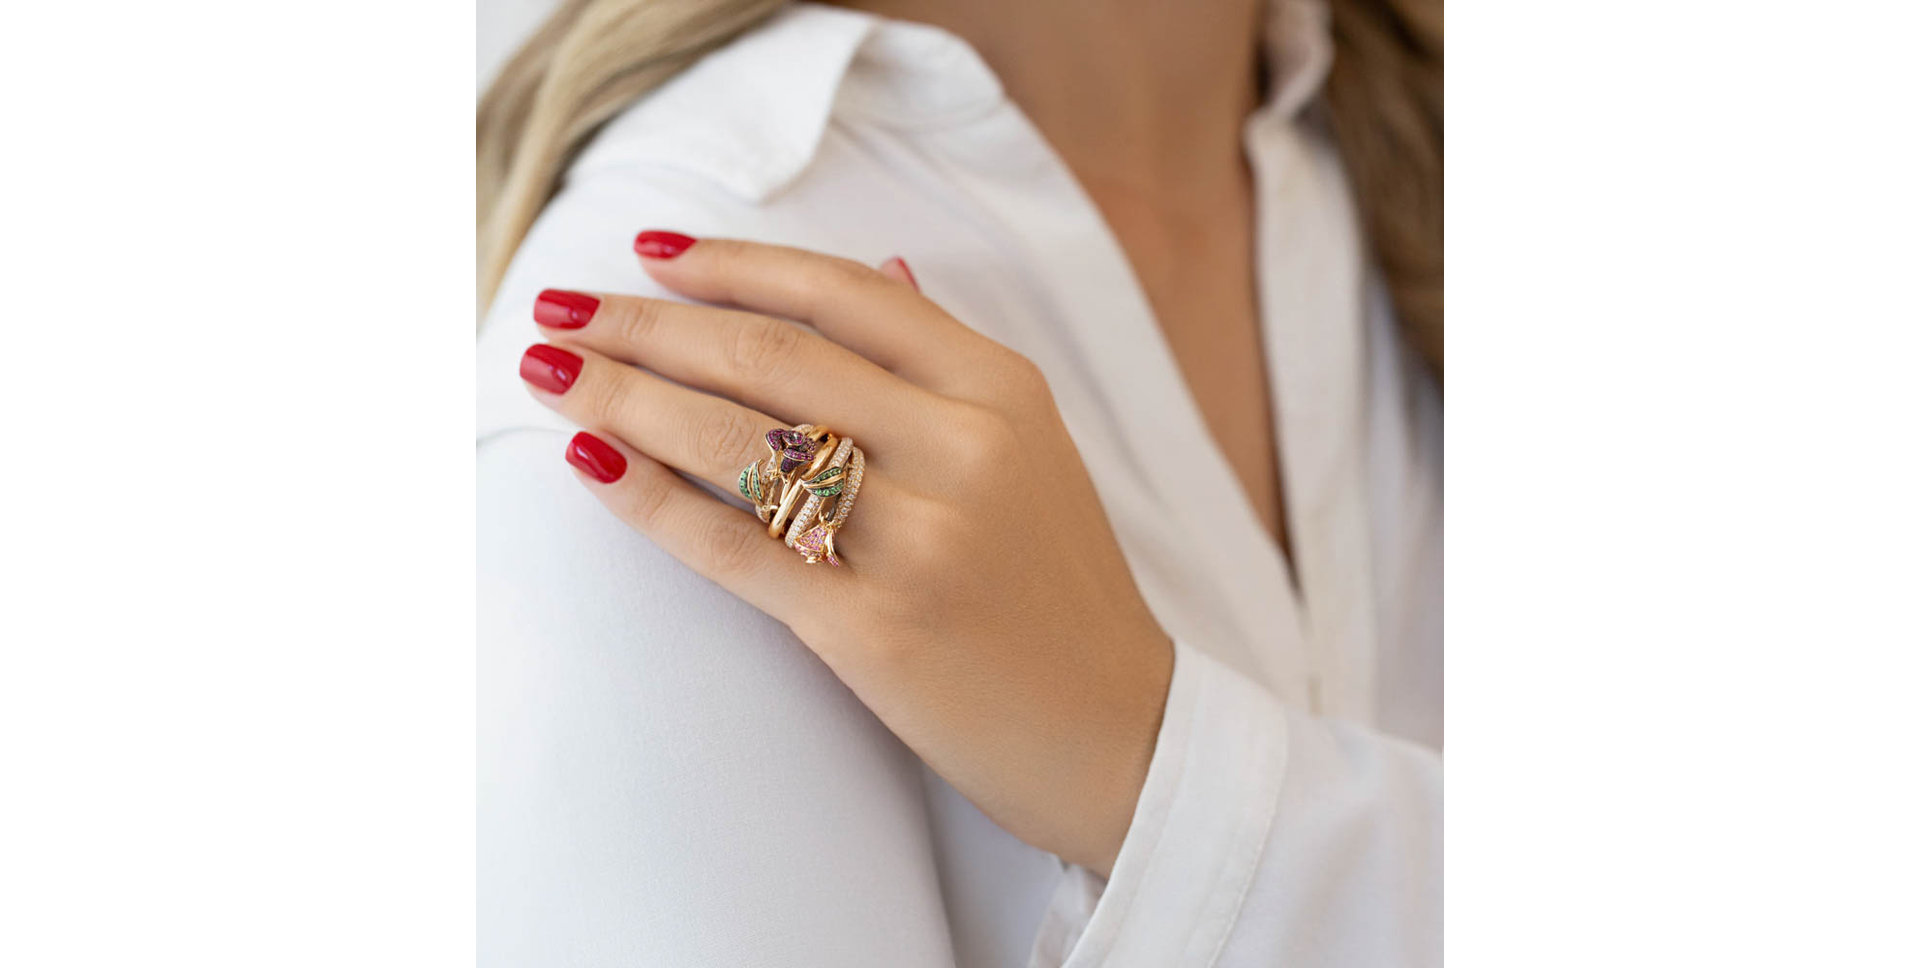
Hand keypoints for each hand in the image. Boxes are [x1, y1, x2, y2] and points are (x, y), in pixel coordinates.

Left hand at [518, 231, 1173, 873]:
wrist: (1120, 736)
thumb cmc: (1060, 589)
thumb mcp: (1034, 449)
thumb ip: (947, 359)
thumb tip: (879, 266)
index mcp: (1001, 389)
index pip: (841, 292)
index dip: (731, 264)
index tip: (647, 254)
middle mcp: (963, 448)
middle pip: (770, 356)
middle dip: (647, 325)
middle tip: (562, 310)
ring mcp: (920, 540)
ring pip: (739, 439)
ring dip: (624, 396)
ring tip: (550, 372)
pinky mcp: (873, 629)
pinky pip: (733, 544)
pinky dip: (649, 496)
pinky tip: (589, 460)